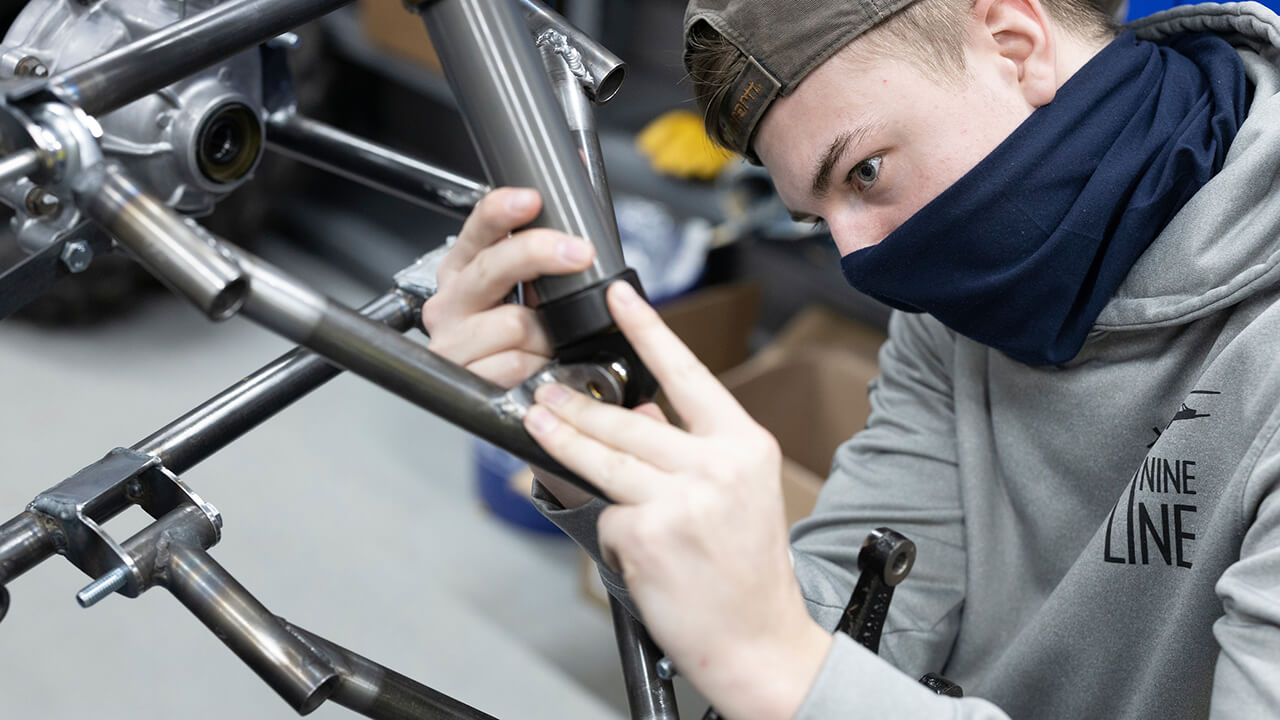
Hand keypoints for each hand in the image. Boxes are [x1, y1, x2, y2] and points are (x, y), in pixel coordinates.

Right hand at [421, 187, 595, 387]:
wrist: (501, 393)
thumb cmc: (516, 333)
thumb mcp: (526, 288)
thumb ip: (543, 252)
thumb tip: (581, 190)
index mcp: (463, 267)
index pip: (478, 228)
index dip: (502, 211)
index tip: (531, 200)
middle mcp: (449, 300)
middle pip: (494, 267)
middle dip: (540, 254)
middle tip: (579, 254)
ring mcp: (451, 338)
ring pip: (515, 322)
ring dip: (545, 335)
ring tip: (545, 342)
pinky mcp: (462, 374)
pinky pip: (516, 363)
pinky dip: (536, 366)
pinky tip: (532, 364)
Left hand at [522, 281, 831, 719]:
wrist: (759, 642)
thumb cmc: (747, 571)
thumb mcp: (738, 494)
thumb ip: (692, 451)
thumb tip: (641, 417)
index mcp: (745, 445)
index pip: (689, 374)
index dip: (649, 331)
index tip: (620, 295)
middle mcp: (717, 465)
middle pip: (629, 421)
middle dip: (577, 407)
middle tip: (545, 393)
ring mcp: (681, 500)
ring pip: (604, 459)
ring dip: (562, 442)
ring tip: (538, 424)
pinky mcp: (647, 535)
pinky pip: (606, 513)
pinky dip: (605, 525)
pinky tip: (623, 542)